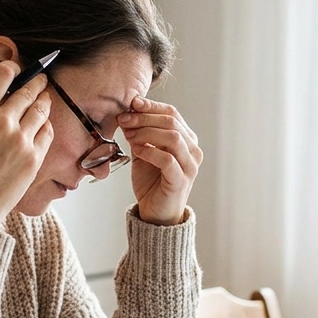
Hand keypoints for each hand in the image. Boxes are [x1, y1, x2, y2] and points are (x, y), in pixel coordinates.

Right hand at [0, 62, 53, 228]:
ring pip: (41, 108)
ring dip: (43, 100)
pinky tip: (41, 125)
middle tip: (40, 79)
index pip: (3, 74)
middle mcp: (1, 121)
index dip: (12, 69)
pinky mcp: (33, 158)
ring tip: (44, 98)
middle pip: (27, 90)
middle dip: (36, 82)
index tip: (16, 70)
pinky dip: (44, 125)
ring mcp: (20, 139)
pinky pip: (46, 132)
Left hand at [118, 97, 201, 225]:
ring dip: (147, 133)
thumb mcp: (143, 153)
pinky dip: (150, 151)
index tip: (131, 103)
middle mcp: (192, 150)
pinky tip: (137, 150)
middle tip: (124, 119)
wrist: (155, 213)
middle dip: (144, 118)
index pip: (172, 113)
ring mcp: (189, 166)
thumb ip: (138, 135)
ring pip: (172, 138)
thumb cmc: (151, 183)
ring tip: (129, 136)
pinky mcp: (180, 181)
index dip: (151, 106)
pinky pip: (167, 160)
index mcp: (186, 139)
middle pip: (171, 122)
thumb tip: (127, 114)